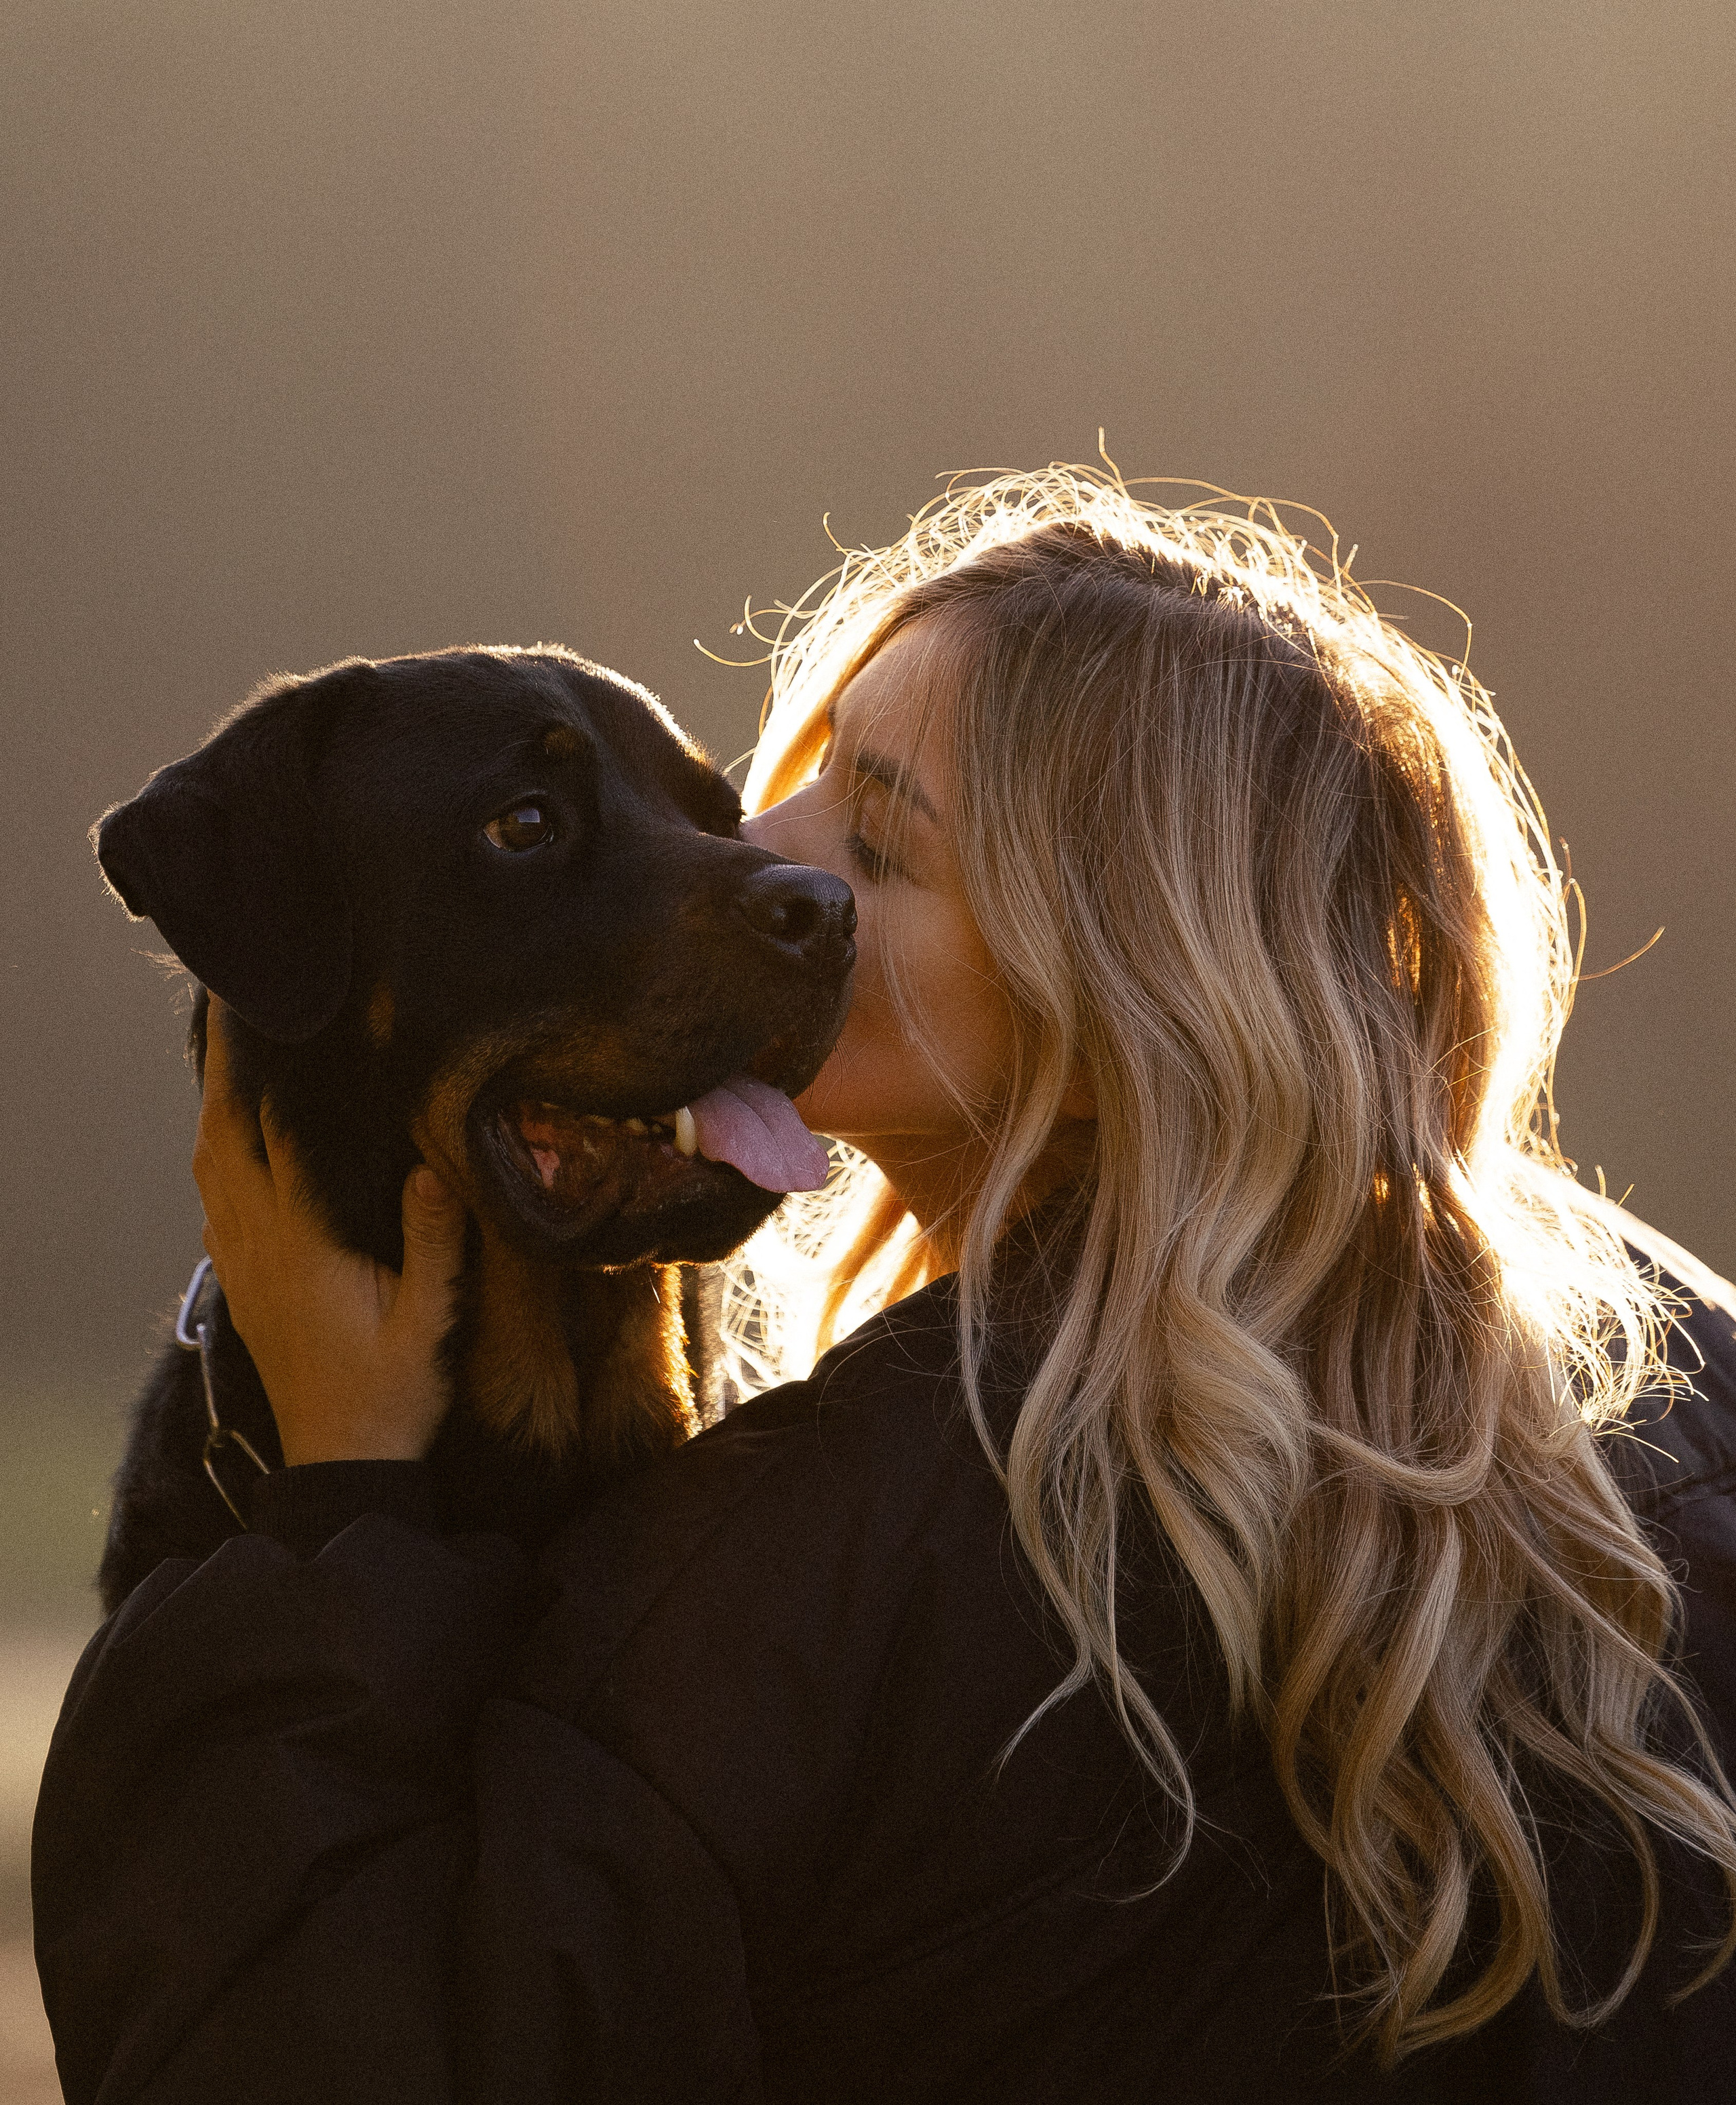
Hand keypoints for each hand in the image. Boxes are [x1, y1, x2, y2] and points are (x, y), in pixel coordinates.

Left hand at [193, 1002, 467, 1464]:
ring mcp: (242, 1267)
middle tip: (234, 1013)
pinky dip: (217, 1157)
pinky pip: (214, 1204)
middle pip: (221, 1139)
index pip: (270, 1137)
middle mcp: (258, 1247)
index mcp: (303, 1245)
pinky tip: (235, 1145)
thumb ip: (434, 1245)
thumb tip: (431, 1166)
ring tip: (233, 1061)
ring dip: (214, 1109)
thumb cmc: (393, 1394)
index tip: (269, 1020)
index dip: (263, 1073)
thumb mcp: (431, 1322)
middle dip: (222, 1071)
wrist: (341, 1462)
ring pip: (208, 1169)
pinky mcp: (242, 1286)